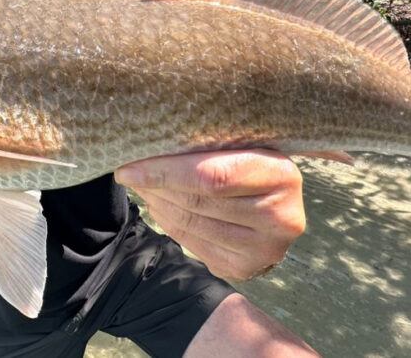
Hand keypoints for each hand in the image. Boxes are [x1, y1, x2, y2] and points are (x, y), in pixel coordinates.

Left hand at [115, 150, 305, 281]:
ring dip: (157, 202)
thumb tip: (150, 142)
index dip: (166, 172)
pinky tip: (158, 204)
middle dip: (155, 185)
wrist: (276, 205)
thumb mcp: (245, 145)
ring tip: (141, 185)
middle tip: (129, 172)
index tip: (130, 167)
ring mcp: (262, 250)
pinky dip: (167, 221)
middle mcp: (279, 218)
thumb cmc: (251, 162)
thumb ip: (210, 144)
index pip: (213, 177)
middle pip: (198, 202)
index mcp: (281, 176)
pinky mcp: (242, 268)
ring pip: (190, 224)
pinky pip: (190, 243)